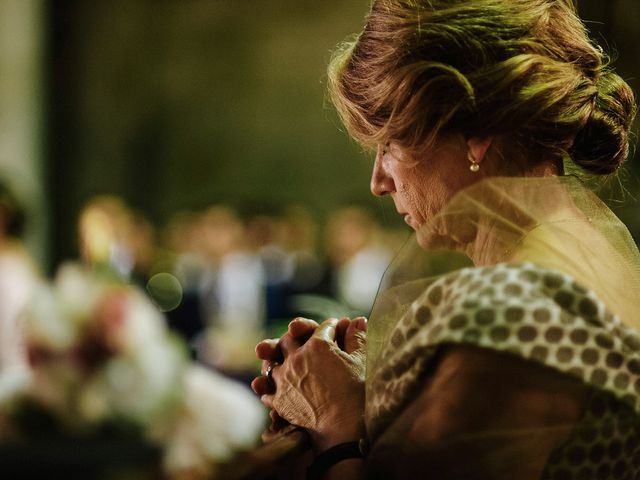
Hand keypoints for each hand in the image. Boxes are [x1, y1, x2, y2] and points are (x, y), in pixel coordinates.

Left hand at [262, 318, 366, 451]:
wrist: (343, 427)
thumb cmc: (355, 394)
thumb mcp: (360, 362)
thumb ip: (356, 339)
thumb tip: (358, 320)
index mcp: (318, 345)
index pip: (323, 328)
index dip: (332, 327)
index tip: (336, 328)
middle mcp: (297, 357)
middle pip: (289, 338)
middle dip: (297, 335)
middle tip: (302, 337)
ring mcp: (284, 378)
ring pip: (272, 362)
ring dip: (276, 360)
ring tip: (281, 362)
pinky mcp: (278, 399)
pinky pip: (267, 389)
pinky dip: (269, 387)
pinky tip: (276, 388)